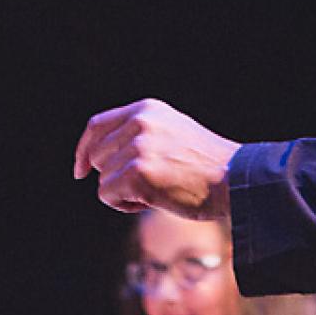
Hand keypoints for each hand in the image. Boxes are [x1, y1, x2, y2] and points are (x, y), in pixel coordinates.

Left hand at [73, 98, 239, 219]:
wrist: (235, 178)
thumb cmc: (207, 165)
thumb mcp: (171, 133)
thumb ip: (139, 136)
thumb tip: (98, 157)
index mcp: (146, 109)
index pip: (97, 126)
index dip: (84, 150)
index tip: (80, 171)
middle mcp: (139, 122)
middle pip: (96, 156)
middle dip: (113, 176)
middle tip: (147, 185)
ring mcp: (138, 146)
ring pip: (102, 179)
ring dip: (124, 193)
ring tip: (157, 190)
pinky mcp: (137, 172)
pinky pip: (108, 195)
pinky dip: (125, 205)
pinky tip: (153, 201)